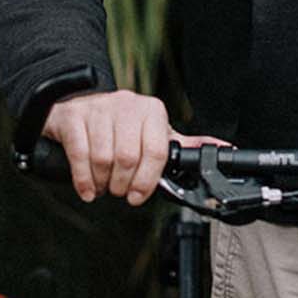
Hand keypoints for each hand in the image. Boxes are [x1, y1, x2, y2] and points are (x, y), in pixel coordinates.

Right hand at [43, 90, 227, 204]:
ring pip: (104, 158)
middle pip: (128, 157)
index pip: (156, 151)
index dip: (147, 180)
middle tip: (119, 192)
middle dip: (123, 185)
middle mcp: (127, 106)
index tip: (138, 197)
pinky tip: (88, 190)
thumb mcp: (154, 130)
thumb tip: (223, 149)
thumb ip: (184, 144)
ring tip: (103, 188)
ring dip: (103, 183)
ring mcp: (98, 110)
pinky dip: (83, 179)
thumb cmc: (121, 123)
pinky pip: (79, 154)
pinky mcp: (73, 117)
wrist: (79, 100)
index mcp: (152, 111)